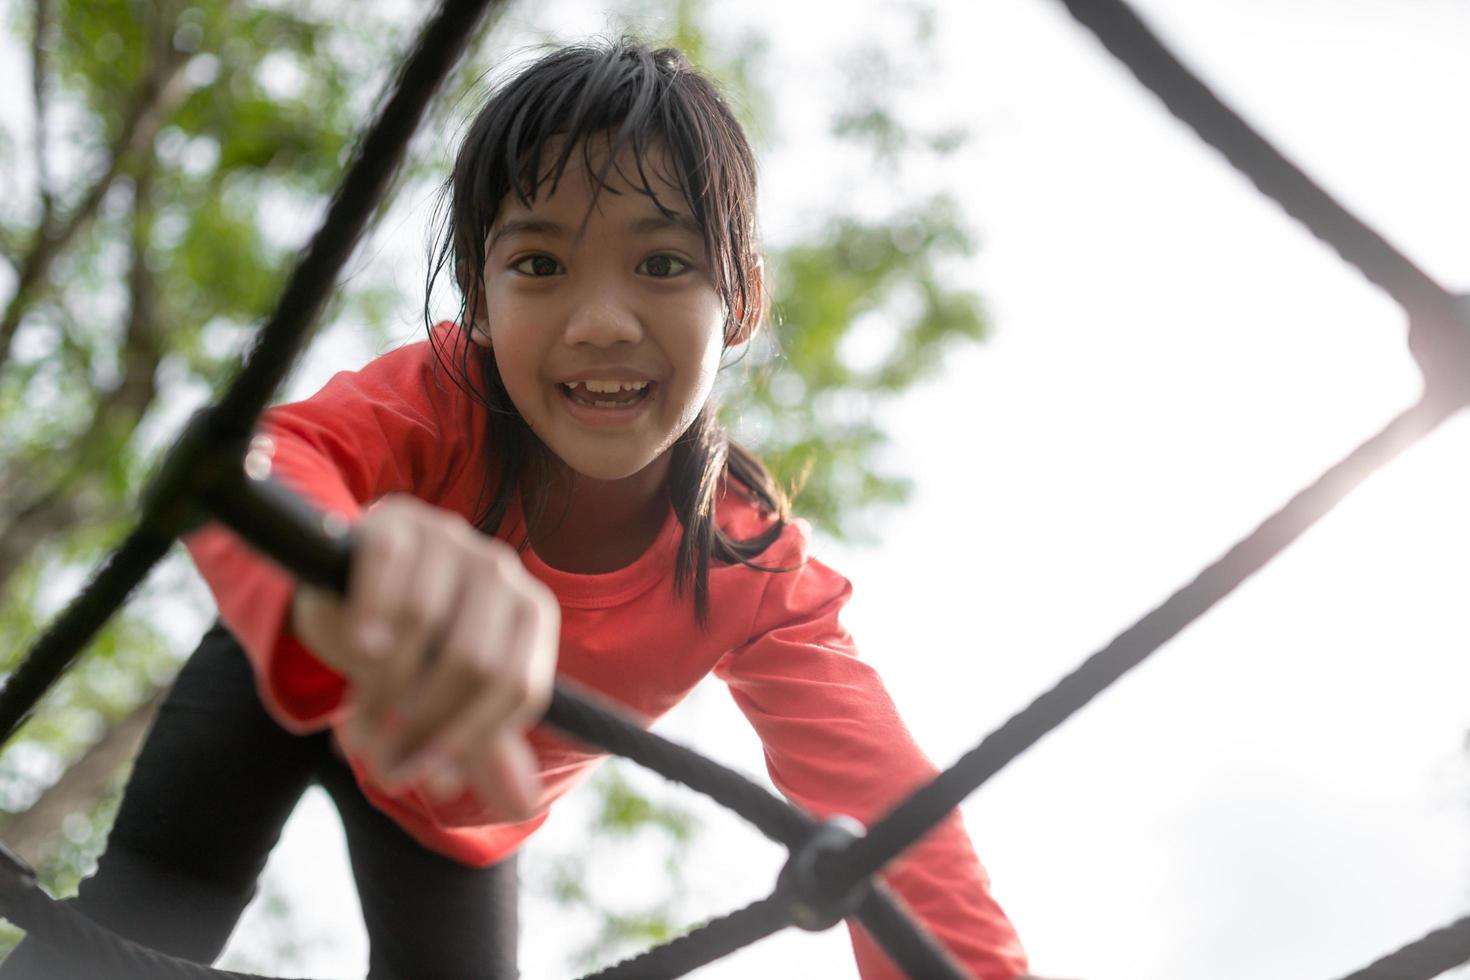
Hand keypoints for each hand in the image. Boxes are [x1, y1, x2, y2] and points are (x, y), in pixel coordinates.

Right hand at [291, 494, 558, 820]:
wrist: (352, 582)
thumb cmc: (412, 647)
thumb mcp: (448, 697)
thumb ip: (483, 747)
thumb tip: (522, 807)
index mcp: (529, 613)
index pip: (518, 687)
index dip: (473, 741)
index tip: (430, 780)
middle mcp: (498, 569)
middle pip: (473, 660)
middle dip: (424, 725)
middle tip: (383, 767)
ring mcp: (449, 537)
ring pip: (423, 621)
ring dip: (383, 689)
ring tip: (356, 734)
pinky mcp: (397, 520)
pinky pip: (387, 574)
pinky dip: (370, 619)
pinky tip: (357, 653)